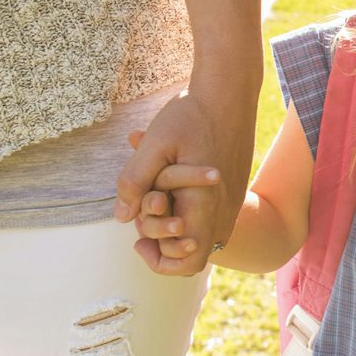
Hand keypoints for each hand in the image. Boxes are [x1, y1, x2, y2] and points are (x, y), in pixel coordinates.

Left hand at [114, 91, 248, 276]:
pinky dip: (188, 212)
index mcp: (203, 204)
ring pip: (202, 236)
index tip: (138, 239)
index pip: (188, 259)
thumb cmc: (190, 115)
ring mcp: (232, 202)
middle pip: (193, 255)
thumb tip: (122, 215)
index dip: (160, 261)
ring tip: (154, 198)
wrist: (229, 93)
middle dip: (162, 243)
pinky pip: (210, 218)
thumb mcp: (154, 145)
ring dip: (175, 224)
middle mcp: (222, 210)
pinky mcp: (234, 191)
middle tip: (143, 217)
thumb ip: (135, 181)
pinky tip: (172, 185)